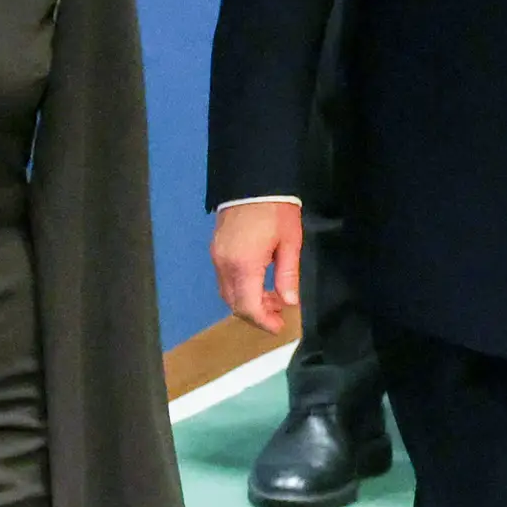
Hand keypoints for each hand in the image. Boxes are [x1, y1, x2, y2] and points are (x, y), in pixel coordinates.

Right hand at [212, 200, 304, 333]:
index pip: (248, 307)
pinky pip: (225, 279)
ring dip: (248, 302)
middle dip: (256, 314)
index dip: (263, 322)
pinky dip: (240, 288)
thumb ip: (288, 275)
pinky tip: (259, 283)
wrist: (253, 179)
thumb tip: (290, 302)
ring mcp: (217, 257)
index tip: (279, 327)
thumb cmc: (276, 209)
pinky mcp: (216, 249)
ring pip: (228, 293)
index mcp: (243, 265)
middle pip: (235, 304)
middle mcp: (224, 264)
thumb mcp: (290, 242)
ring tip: (273, 298)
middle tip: (279, 312)